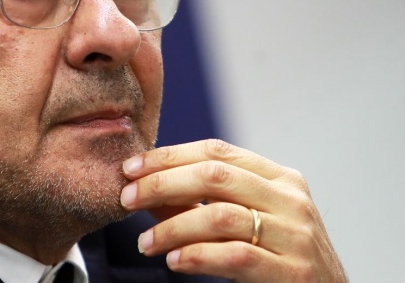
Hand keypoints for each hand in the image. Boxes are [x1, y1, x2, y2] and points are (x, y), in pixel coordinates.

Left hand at [120, 139, 346, 281]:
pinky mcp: (294, 273)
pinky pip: (235, 256)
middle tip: (127, 198)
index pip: (217, 151)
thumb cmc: (278, 259)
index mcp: (280, 178)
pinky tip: (174, 261)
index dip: (169, 156)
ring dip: (172, 227)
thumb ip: (202, 203)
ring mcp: (296, 236)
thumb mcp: (248, 221)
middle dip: (162, 183)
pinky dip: (197, 256)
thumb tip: (142, 187)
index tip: (130, 168)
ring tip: (145, 242)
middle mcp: (291, 200)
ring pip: (220, 216)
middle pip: (215, 176)